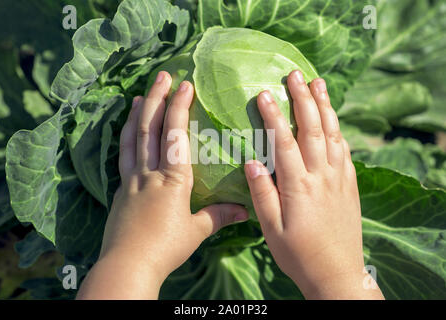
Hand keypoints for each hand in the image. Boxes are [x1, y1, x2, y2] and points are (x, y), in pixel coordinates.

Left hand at [77, 71, 248, 298]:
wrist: (128, 265)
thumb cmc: (165, 248)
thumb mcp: (196, 231)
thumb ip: (220, 217)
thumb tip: (246, 211)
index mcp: (172, 180)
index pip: (175, 135)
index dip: (179, 107)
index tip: (184, 85)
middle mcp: (149, 173)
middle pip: (150, 129)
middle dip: (156, 98)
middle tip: (161, 75)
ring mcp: (132, 180)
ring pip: (133, 139)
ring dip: (137, 114)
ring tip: (140, 96)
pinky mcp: (121, 191)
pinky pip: (123, 157)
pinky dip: (126, 139)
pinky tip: (127, 133)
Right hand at [244, 71, 383, 299]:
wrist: (337, 274)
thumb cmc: (298, 254)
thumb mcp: (272, 229)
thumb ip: (261, 194)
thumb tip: (251, 161)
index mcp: (298, 186)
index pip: (283, 142)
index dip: (274, 116)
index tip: (264, 93)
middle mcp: (321, 176)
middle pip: (311, 129)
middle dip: (303, 99)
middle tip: (294, 75)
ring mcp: (339, 178)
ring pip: (332, 134)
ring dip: (324, 106)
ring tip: (318, 83)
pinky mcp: (350, 185)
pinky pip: (345, 150)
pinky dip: (338, 130)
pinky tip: (334, 119)